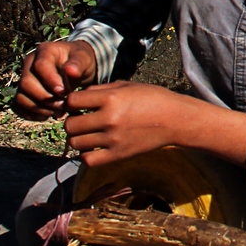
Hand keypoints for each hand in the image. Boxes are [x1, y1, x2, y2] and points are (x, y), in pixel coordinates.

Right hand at [14, 39, 97, 118]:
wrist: (76, 68)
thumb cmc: (80, 61)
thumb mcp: (84, 58)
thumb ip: (78, 64)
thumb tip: (71, 71)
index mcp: (45, 51)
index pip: (40, 66)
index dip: (50, 81)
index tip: (64, 93)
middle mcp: (29, 63)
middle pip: (26, 83)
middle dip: (45, 99)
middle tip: (63, 106)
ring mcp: (24, 78)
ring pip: (21, 97)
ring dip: (38, 109)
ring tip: (58, 112)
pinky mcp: (23, 92)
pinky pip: (17, 105)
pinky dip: (30, 114)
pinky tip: (47, 115)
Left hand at [63, 82, 245, 168]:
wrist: (174, 119)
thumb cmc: (151, 98)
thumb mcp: (126, 85)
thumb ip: (100, 89)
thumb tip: (77, 96)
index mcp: (110, 98)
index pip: (72, 102)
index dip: (71, 102)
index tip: (78, 105)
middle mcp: (109, 119)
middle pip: (70, 125)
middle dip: (72, 121)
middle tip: (81, 120)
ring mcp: (113, 139)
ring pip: (76, 143)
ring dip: (78, 138)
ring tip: (88, 134)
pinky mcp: (118, 155)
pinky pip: (88, 160)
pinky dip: (86, 155)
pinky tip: (94, 147)